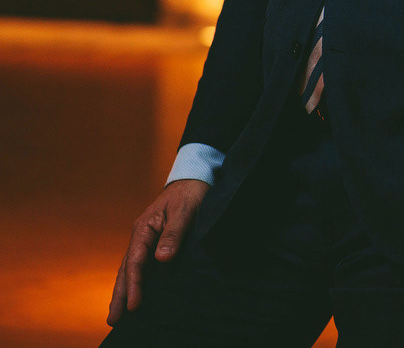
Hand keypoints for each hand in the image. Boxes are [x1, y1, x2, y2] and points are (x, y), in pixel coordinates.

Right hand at [108, 179, 208, 325]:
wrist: (193, 179)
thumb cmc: (190, 193)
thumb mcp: (185, 211)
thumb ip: (174, 233)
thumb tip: (162, 259)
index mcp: (143, 228)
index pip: (135, 262)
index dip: (134, 285)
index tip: (133, 305)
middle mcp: (141, 236)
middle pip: (126, 270)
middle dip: (119, 295)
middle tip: (113, 320)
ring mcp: (146, 240)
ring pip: (131, 270)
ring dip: (125, 291)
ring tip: (118, 315)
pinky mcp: (155, 243)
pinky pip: (143, 266)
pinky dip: (136, 282)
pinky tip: (134, 295)